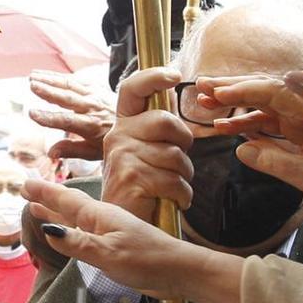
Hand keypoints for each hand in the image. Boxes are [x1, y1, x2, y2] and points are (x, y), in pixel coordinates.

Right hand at [24, 179, 242, 302]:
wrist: (179, 270)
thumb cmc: (147, 260)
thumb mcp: (109, 253)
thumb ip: (79, 243)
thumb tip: (49, 232)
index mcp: (100, 217)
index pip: (66, 202)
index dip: (44, 194)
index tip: (24, 183)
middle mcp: (103, 221)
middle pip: (68, 207)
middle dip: (47, 200)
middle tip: (26, 191)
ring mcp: (110, 233)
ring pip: (76, 220)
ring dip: (57, 214)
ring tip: (40, 209)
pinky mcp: (116, 246)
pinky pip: (85, 233)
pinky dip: (71, 230)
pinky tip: (70, 233)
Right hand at [28, 69, 117, 162]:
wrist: (136, 122)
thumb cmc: (111, 139)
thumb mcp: (94, 152)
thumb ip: (71, 150)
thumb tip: (50, 153)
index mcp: (92, 126)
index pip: (67, 121)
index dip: (49, 118)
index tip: (32, 114)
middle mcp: (93, 108)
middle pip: (68, 98)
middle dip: (49, 91)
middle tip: (32, 85)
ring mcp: (95, 95)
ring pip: (70, 85)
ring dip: (50, 79)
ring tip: (32, 76)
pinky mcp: (96, 87)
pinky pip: (75, 80)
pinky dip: (58, 76)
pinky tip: (44, 74)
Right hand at [100, 66, 196, 221]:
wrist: (124, 227)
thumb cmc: (143, 190)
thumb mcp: (146, 153)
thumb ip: (158, 129)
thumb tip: (174, 94)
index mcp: (123, 126)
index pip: (132, 88)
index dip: (153, 76)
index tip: (175, 75)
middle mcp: (117, 136)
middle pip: (164, 120)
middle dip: (183, 142)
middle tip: (179, 162)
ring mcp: (123, 157)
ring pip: (175, 155)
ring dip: (184, 176)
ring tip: (172, 187)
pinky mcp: (132, 179)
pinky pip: (175, 180)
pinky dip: (183, 195)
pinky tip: (174, 201)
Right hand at [199, 74, 302, 228]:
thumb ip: (277, 163)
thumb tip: (243, 149)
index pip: (276, 89)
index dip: (242, 90)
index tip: (215, 92)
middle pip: (268, 89)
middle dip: (233, 89)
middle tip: (201, 88)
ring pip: (268, 103)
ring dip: (238, 105)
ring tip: (206, 106)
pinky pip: (275, 119)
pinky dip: (252, 121)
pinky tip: (229, 126)